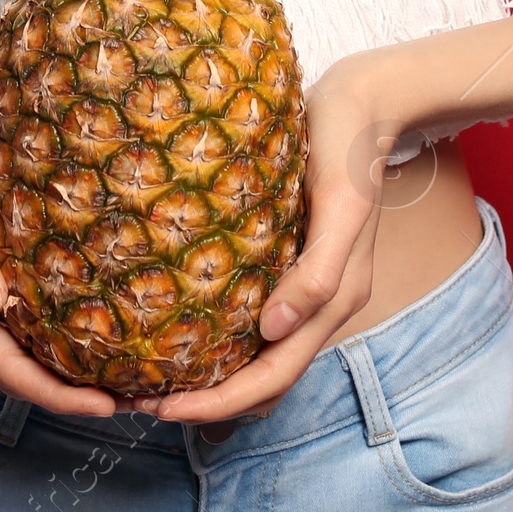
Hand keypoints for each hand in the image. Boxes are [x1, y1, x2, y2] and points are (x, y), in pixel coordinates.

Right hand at [0, 42, 117, 417]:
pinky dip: (82, 306)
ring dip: (82, 354)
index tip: (107, 407)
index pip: (5, 366)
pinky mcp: (19, 237)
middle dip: (78, 387)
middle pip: (30, 360)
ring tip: (139, 360)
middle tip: (142, 396)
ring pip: (43, 329)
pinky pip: (52, 287)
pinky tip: (121, 298)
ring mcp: (0, 264)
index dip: (53, 395)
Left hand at [142, 51, 385, 425]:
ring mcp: (310, 282)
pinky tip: (188, 323)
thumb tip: (275, 330)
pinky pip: (258, 315)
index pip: (275, 374)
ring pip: (263, 353)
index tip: (168, 409)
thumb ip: (319, 270)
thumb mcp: (339, 202)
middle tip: (146, 401)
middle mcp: (323, 302)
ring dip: (216, 376)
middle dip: (210, 400)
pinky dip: (226, 337)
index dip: (222, 402)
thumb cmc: (348, 145)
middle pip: (266, 376)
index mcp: (338, 298)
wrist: (366, 102)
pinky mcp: (295, 258)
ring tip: (159, 374)